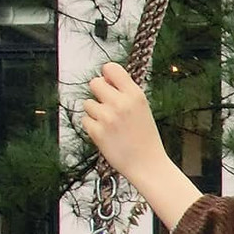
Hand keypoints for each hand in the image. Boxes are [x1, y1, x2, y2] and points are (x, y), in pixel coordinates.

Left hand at [82, 62, 201, 233]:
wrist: (148, 165)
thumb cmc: (145, 138)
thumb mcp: (142, 108)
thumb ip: (125, 92)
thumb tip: (104, 78)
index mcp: (135, 95)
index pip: (111, 68)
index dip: (107, 75)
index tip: (109, 83)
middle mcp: (120, 103)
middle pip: (94, 83)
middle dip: (98, 93)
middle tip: (107, 106)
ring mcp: (107, 118)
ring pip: (88, 103)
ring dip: (95, 112)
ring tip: (110, 125)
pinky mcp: (97, 132)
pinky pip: (85, 120)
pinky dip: (92, 127)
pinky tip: (106, 134)